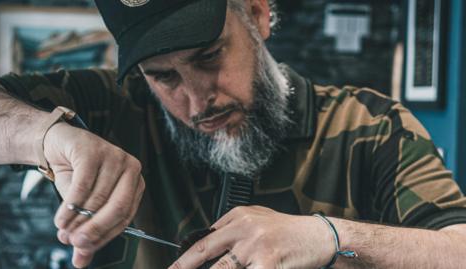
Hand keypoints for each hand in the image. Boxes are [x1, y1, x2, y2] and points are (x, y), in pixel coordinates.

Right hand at [43, 122, 144, 267]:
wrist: (60, 145)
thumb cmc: (78, 175)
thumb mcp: (84, 206)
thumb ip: (87, 231)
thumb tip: (80, 262)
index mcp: (135, 183)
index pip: (126, 216)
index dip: (105, 236)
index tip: (85, 249)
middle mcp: (130, 168)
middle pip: (118, 207)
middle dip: (95, 229)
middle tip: (75, 243)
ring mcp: (114, 156)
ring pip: (98, 198)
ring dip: (78, 220)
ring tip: (63, 232)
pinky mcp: (93, 150)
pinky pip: (83, 185)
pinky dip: (70, 206)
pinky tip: (60, 218)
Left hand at [170, 206, 335, 268]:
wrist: (319, 236)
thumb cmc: (289, 230)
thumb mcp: (259, 217)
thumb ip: (233, 228)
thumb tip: (210, 242)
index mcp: (239, 216)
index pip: (205, 236)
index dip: (187, 255)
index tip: (176, 266)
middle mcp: (244, 228)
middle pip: (205, 250)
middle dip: (185, 265)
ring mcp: (255, 246)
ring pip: (222, 268)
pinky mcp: (267, 262)